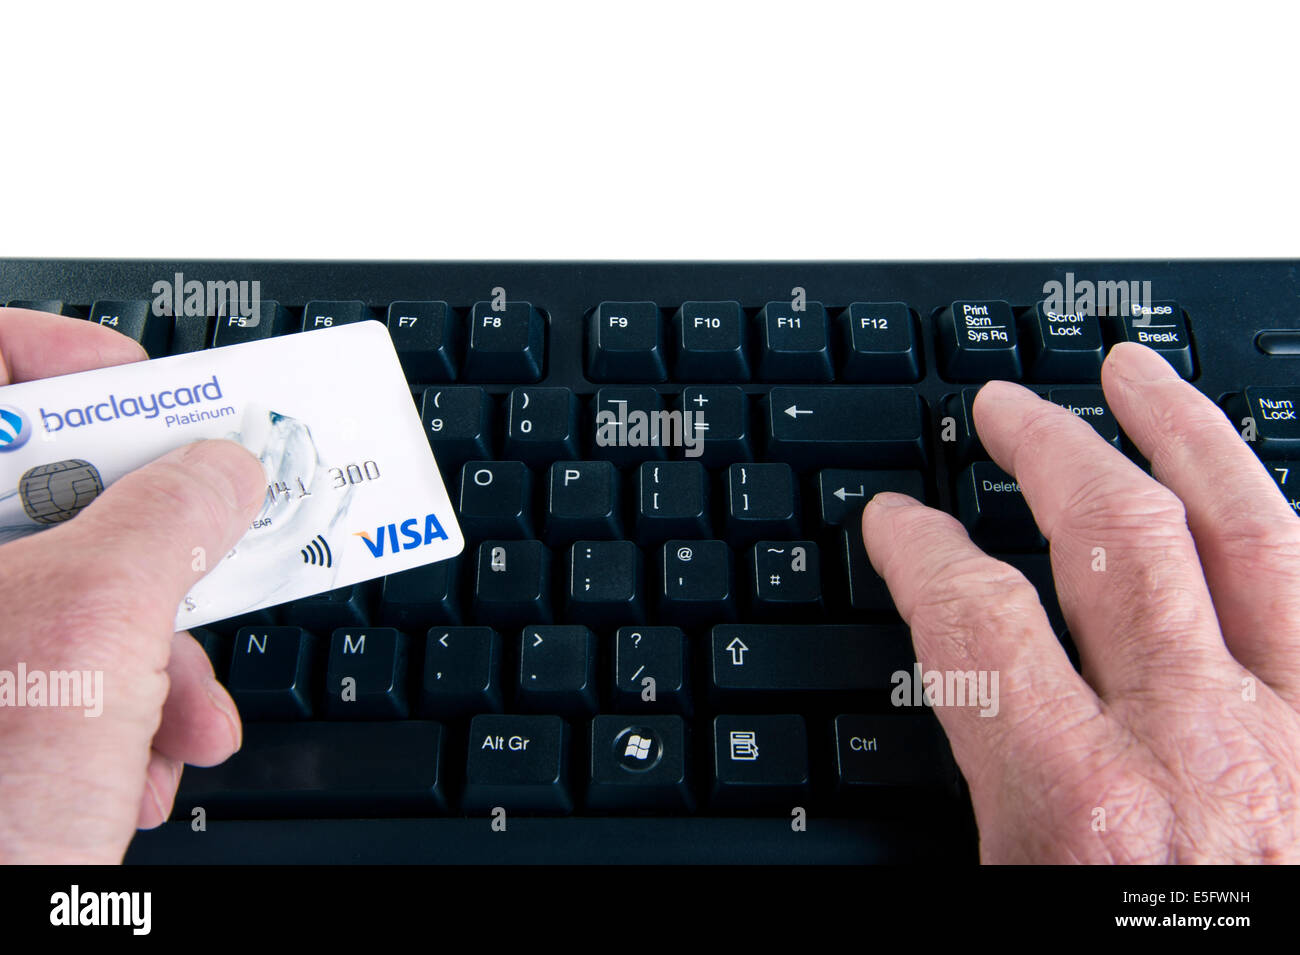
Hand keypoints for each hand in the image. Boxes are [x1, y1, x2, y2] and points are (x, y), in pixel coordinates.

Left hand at [0, 308, 263, 862]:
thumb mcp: (94, 624)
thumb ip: (170, 515)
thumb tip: (224, 468)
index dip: (69, 360)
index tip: (154, 393)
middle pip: (44, 494)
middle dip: (153, 547)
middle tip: (219, 539)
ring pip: (71, 598)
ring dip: (156, 658)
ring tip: (181, 717)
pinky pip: (65, 675)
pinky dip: (121, 715)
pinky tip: (135, 770)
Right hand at [864, 342, 1299, 862]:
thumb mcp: (1015, 901)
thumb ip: (970, 811)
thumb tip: (929, 721)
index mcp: (1088, 814)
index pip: (974, 621)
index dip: (921, 548)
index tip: (898, 524)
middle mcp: (1207, 753)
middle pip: (1113, 541)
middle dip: (1048, 451)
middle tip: (1007, 409)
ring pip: (1253, 536)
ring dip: (1186, 438)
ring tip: (1139, 377)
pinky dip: (1295, 531)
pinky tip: (1266, 495)